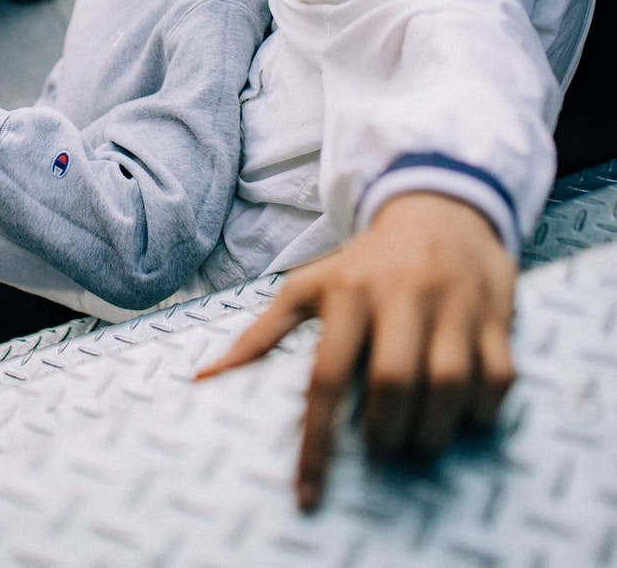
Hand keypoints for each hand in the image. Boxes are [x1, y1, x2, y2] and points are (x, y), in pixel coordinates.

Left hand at [197, 193, 515, 509]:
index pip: (325, 377)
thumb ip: (261, 334)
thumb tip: (206, 380)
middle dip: (384, 433)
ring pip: (448, 382)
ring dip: (433, 429)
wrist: (439, 208)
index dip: (316, 443)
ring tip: (419, 441)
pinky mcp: (495, 311)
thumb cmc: (365, 263)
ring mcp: (452, 302)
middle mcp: (400, 294)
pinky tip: (462, 415)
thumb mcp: (309, 286)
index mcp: (347, 292)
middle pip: (391, 381)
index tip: (308, 495)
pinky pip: (498, 376)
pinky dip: (482, 409)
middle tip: (381, 447)